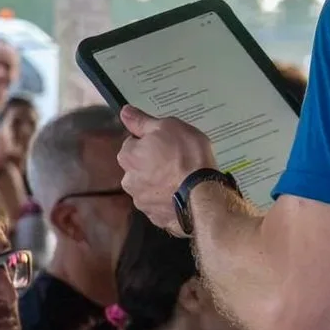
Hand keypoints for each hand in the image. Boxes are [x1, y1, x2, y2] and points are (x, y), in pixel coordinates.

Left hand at [118, 107, 215, 233]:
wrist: (204, 194)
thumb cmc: (187, 157)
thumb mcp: (168, 127)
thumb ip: (143, 121)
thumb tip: (125, 112)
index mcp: (128, 156)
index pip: (133, 143)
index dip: (151, 141)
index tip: (167, 143)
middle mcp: (129, 180)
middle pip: (140, 167)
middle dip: (154, 164)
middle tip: (178, 160)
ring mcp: (143, 201)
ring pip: (151, 187)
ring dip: (162, 183)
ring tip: (184, 179)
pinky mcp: (157, 217)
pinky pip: (161, 205)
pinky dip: (170, 199)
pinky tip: (184, 193)